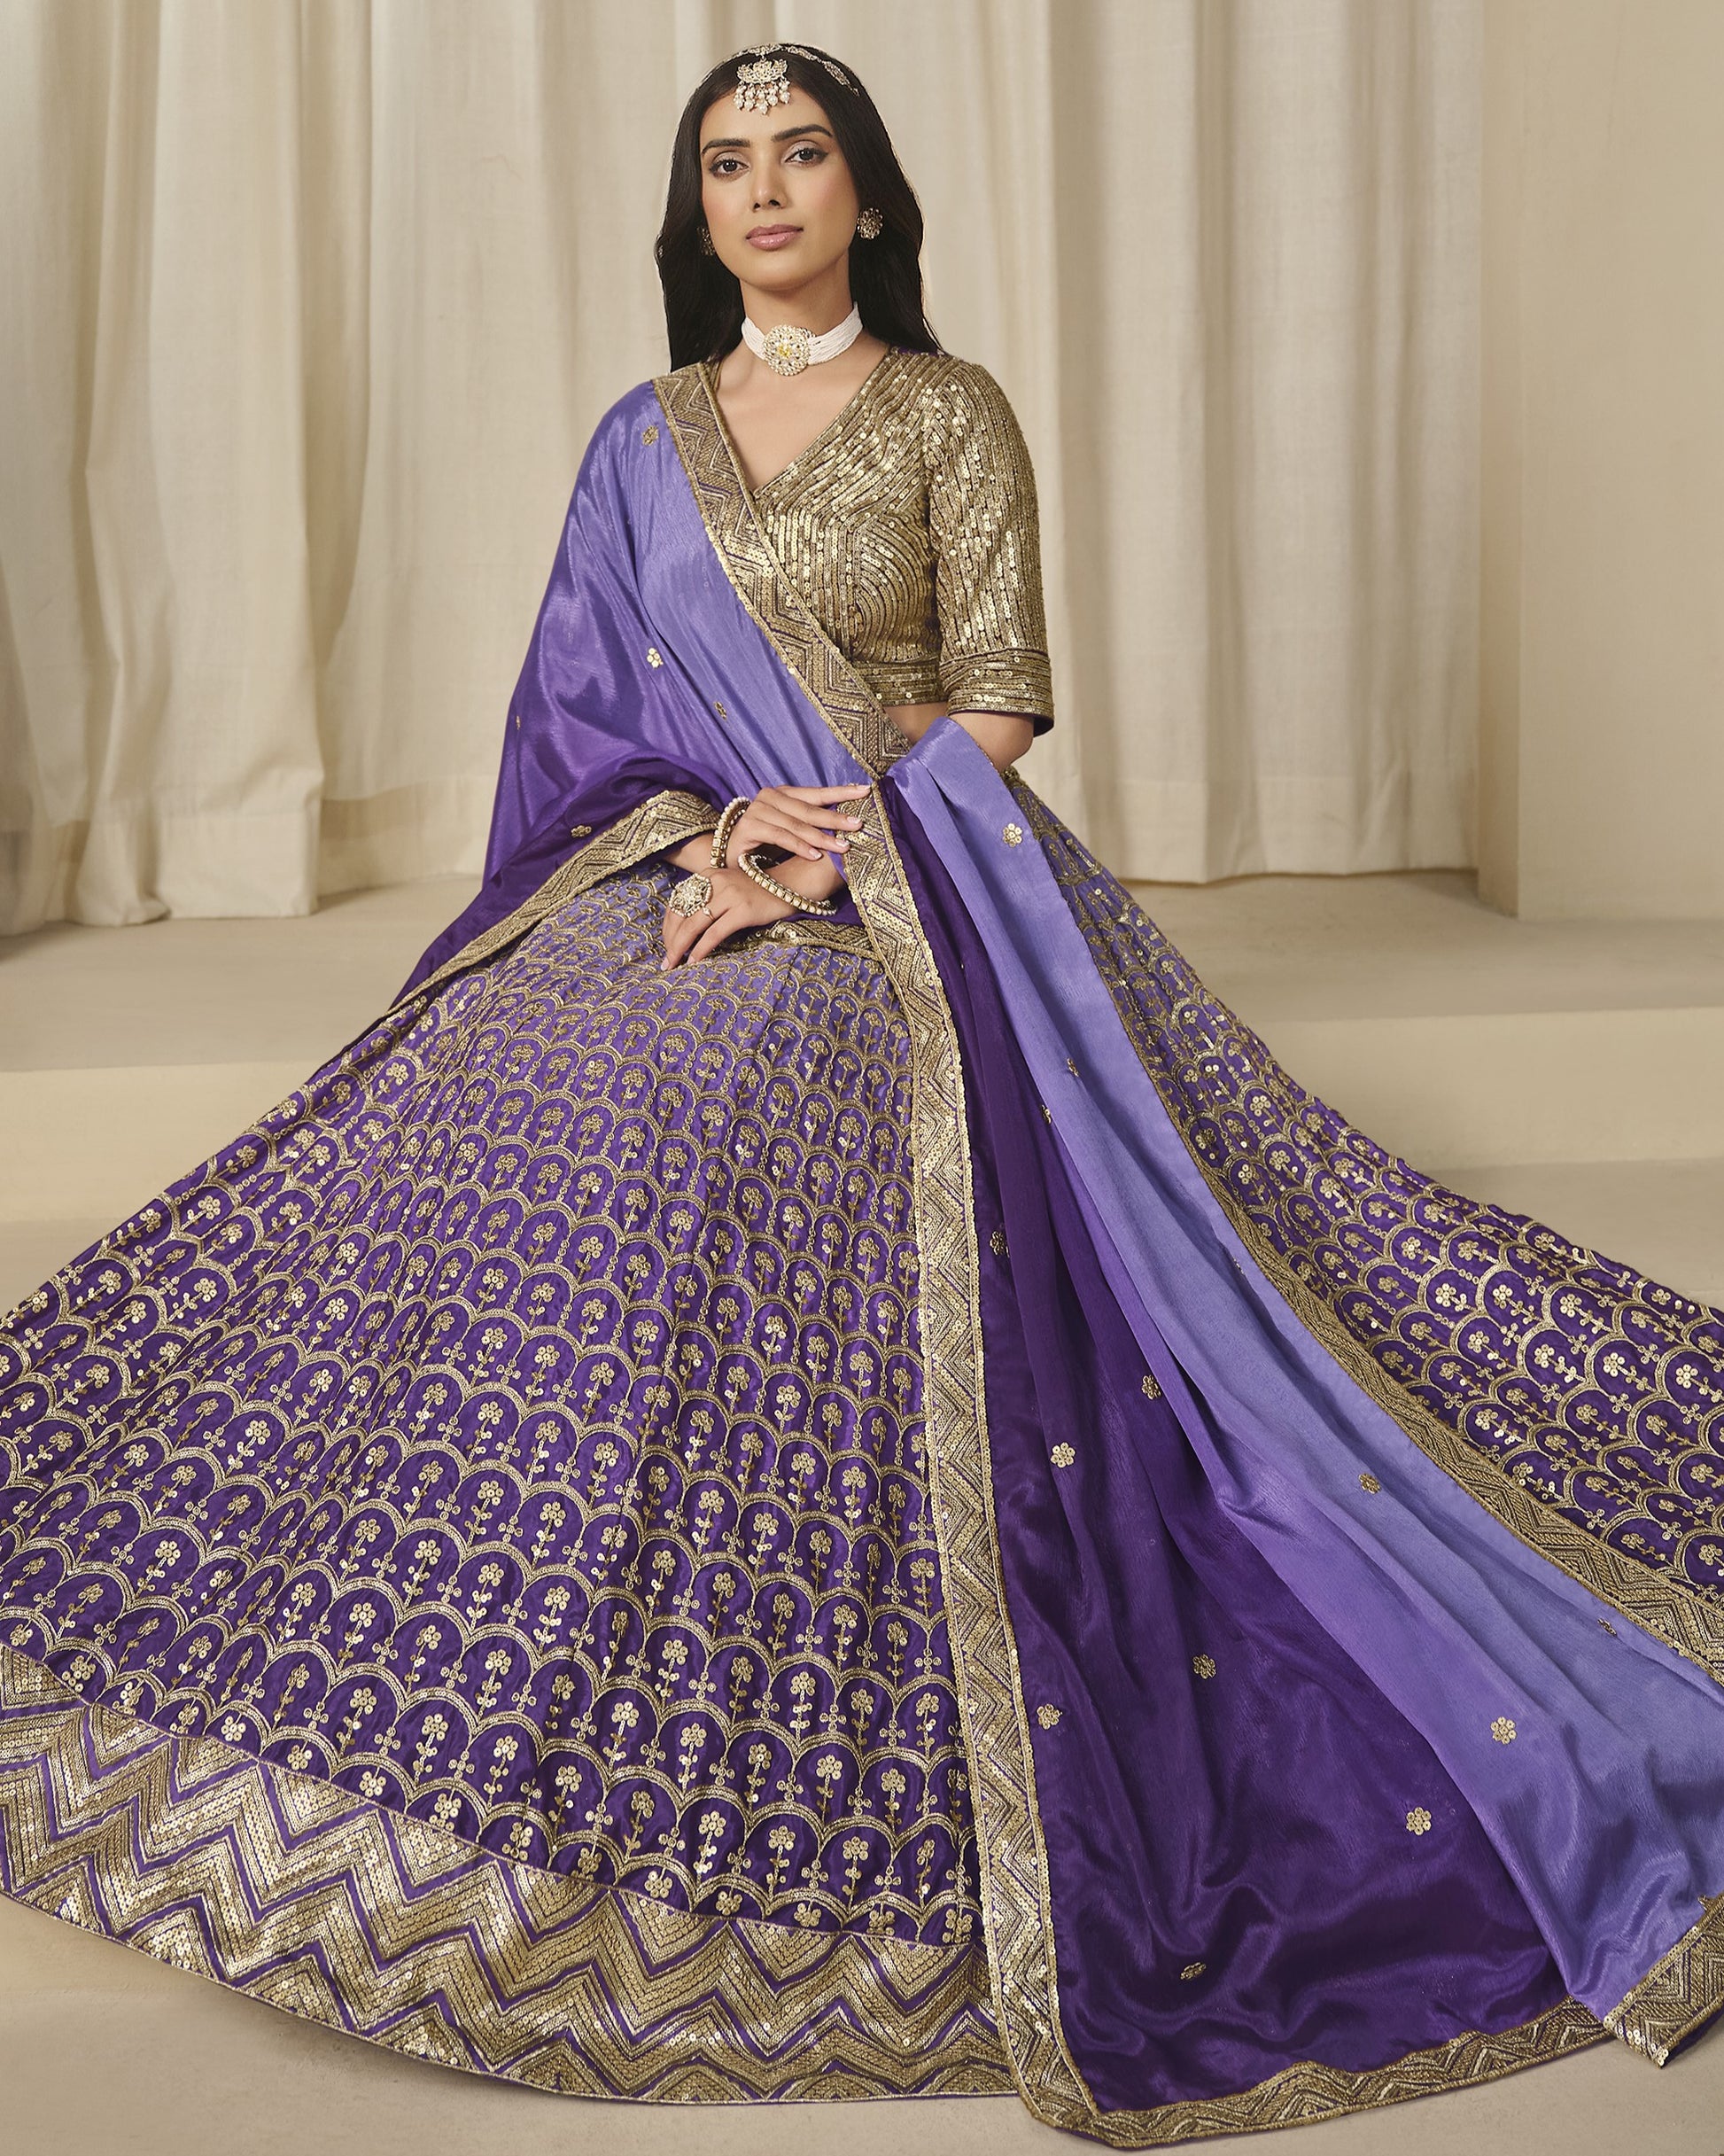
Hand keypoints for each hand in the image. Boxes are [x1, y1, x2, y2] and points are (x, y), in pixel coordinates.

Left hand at [659, 853, 843, 968]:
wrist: (793, 884)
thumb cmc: (762, 891)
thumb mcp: (732, 888)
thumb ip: (713, 900)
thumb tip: (691, 927)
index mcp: (709, 874)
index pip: (678, 900)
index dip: (668, 925)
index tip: (667, 942)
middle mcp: (716, 882)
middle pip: (681, 913)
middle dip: (670, 939)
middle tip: (666, 959)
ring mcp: (729, 895)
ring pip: (693, 924)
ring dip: (679, 947)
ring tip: (673, 964)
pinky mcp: (742, 910)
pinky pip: (714, 933)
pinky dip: (700, 949)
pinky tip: (694, 961)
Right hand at [717, 783, 871, 866]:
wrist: (731, 859)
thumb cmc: (766, 845)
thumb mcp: (791, 831)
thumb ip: (811, 824)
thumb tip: (847, 826)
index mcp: (782, 793)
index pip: (816, 793)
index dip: (841, 792)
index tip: (865, 791)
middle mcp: (769, 797)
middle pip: (809, 809)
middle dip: (836, 817)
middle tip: (858, 824)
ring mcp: (758, 810)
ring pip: (797, 824)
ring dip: (822, 837)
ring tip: (843, 846)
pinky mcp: (750, 827)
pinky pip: (781, 836)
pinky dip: (800, 846)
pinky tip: (816, 855)